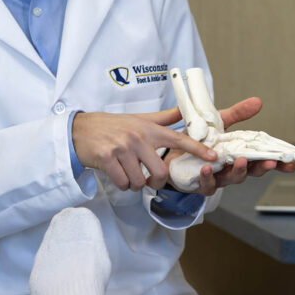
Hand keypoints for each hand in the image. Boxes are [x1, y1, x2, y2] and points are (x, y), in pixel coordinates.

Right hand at [72, 109, 217, 190]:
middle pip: (160, 172)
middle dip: (156, 181)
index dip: (197, 148)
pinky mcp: (107, 158)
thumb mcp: (140, 119)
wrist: (80, 129)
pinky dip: (122, 184)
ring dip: (135, 183)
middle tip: (148, 178)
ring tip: (127, 171)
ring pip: (140, 181)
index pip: (179, 138)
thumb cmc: (113, 126)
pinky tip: (117, 173)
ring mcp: (122, 148)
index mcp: (149, 129)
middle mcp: (138, 137)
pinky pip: (123, 183)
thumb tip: (184, 110)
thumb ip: (163, 118)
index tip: (213, 157)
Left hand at [163, 97, 294, 194]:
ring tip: (240, 161)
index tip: (291, 164)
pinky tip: (207, 168)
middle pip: (251, 172)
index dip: (278, 164)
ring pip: (231, 179)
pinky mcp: (198, 184)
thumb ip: (238, 114)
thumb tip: (258, 101)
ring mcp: (216, 178)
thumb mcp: (219, 124)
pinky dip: (207, 177)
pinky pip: (206, 184)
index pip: (261, 161)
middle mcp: (230, 169)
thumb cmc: (199, 140)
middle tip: (270, 162)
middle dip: (261, 168)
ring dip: (238, 171)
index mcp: (239, 155)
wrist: (171, 151)